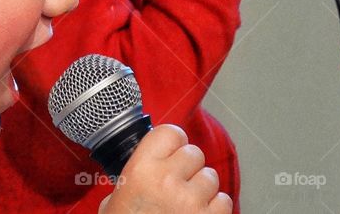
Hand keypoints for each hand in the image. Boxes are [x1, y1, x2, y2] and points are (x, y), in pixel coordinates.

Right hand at [98, 124, 231, 213]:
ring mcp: (192, 201)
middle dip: (188, 167)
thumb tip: (152, 162)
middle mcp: (168, 180)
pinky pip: (224, 200)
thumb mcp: (116, 199)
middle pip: (194, 153)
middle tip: (177, 183)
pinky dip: (214, 208)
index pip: (170, 133)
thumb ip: (135, 175)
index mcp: (142, 169)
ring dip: (202, 188)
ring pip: (211, 176)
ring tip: (186, 203)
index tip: (170, 152)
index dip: (172, 143)